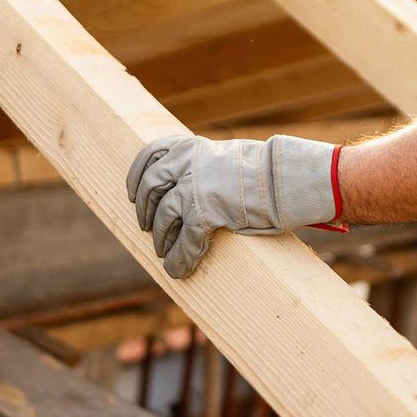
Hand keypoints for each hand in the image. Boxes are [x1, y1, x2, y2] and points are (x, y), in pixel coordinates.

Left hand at [126, 135, 341, 277]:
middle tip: (146, 227)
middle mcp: (186, 162)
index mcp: (191, 146)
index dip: (137, 176)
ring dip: (161, 237)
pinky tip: (178, 269)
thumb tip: (195, 186)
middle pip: (150, 187)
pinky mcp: (203, 211)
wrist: (284, 177)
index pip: (151, 155)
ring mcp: (192, 187)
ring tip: (163, 251)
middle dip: (145, 210)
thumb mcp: (226, 158)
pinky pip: (184, 241)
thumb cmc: (265, 170)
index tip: (132, 192)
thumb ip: (206, 167)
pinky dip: (179, 258)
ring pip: (163, 217)